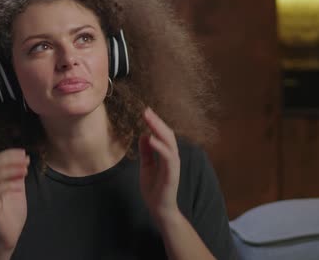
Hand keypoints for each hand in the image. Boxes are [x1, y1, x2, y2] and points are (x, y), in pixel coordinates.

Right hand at [0, 148, 29, 252]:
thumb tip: (23, 162)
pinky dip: (8, 185)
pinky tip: (20, 185)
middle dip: (9, 159)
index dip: (9, 154)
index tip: (23, 152)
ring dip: (10, 170)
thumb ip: (18, 178)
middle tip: (25, 158)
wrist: (8, 237)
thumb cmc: (12, 214)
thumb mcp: (17, 191)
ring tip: (25, 169)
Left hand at [138, 107, 181, 222]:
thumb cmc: (154, 188)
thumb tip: (145, 135)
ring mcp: (173, 165)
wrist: (159, 208)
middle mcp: (172, 157)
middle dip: (157, 122)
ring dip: (159, 130)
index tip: (145, 111)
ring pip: (169, 143)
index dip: (155, 123)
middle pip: (167, 135)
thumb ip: (146, 151)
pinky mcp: (172, 174)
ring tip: (148, 119)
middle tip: (146, 110)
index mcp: (166, 155)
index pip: (163, 134)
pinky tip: (150, 139)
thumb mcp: (146, 166)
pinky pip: (168, 157)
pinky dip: (160, 147)